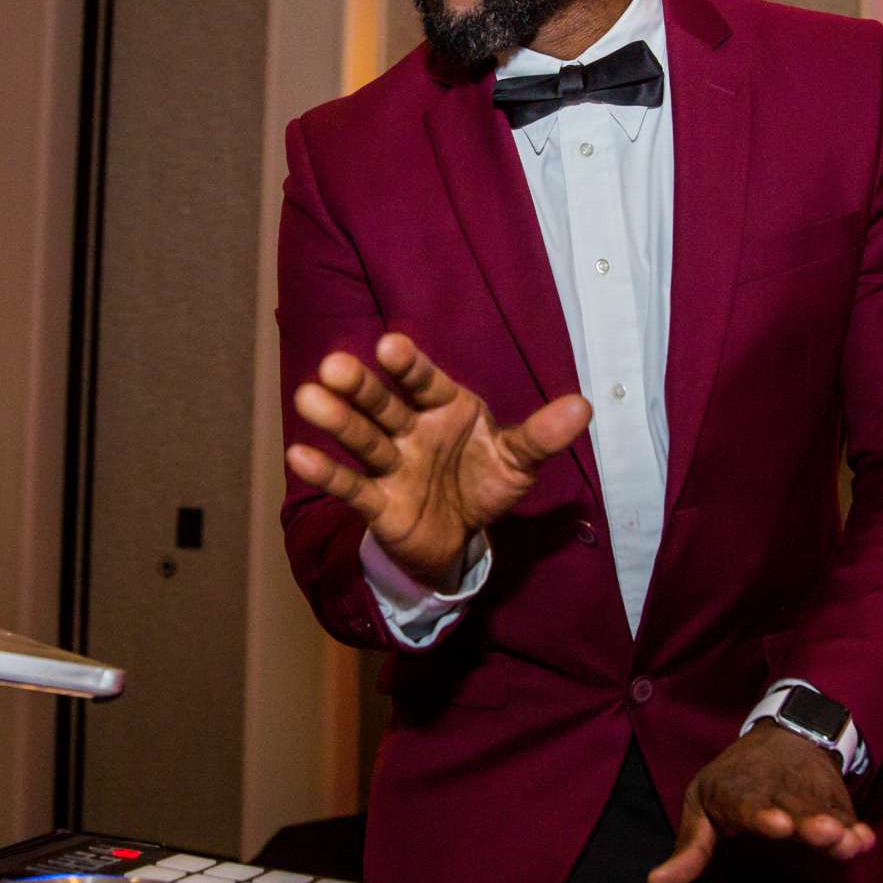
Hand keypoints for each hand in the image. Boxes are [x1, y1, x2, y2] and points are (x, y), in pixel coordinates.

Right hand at [286, 332, 590, 587]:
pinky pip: (352, 487)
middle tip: (333, 366)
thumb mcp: (518, 462)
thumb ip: (541, 436)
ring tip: (308, 398)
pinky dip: (328, 473)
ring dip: (337, 421)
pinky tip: (299, 455)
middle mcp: (411, 429)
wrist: (459, 537)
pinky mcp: (378, 502)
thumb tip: (583, 407)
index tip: (389, 345)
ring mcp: (391, 464)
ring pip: (363, 439)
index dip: (408, 366)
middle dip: (360, 387)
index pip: (424, 382)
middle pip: (384, 405)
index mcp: (445, 408)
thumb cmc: (484, 482)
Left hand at [647, 725, 876, 882]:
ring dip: (836, 828)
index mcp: (738, 793)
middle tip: (820, 833)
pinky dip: (856, 827)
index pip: (748, 805)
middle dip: (808, 823)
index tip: (777, 825)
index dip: (763, 815)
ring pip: (823, 813)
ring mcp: (808, 796)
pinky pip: (846, 816)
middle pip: (794, 810)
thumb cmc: (735, 780)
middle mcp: (776, 793)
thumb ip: (689, 848)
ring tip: (846, 840)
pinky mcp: (832, 803)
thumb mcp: (702, 804)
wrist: (785, 734)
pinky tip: (866, 839)